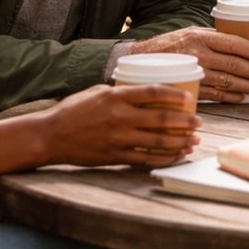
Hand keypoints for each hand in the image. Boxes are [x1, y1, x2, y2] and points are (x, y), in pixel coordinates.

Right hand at [36, 83, 200, 167]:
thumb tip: (145, 90)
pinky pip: (145, 158)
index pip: (152, 93)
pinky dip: (164, 158)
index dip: (174, 95)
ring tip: (194, 140)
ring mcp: (118, 139)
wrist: (50, 136)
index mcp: (115, 97)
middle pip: (160, 119)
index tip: (189, 98)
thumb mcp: (97, 92)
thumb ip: (121, 92)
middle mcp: (119, 118)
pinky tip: (176, 155)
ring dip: (179, 142)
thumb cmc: (73, 110)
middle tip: (199, 122)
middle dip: (184, 121)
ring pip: (157, 141)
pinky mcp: (115, 156)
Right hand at [131, 26, 248, 102]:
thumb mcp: (191, 33)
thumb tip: (246, 44)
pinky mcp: (189, 88)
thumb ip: (214, 39)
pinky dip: (231, 97)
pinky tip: (243, 98)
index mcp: (200, 36)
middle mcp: (197, 54)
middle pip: (234, 64)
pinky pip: (214, 95)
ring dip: (248, 86)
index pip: (232, 42)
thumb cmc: (172, 44)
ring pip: (227, 81)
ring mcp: (193, 73)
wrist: (141, 60)